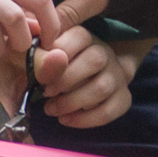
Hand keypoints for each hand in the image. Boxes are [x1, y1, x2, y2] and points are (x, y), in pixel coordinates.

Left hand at [34, 26, 150, 127]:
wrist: (85, 80)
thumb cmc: (58, 65)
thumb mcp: (46, 54)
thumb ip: (41, 54)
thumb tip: (35, 56)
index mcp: (86, 37)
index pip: (79, 37)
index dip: (58, 54)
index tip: (41, 72)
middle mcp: (105, 53)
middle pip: (95, 61)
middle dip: (66, 79)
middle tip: (45, 92)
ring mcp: (117, 76)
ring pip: (102, 88)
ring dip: (72, 102)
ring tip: (51, 109)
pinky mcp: (123, 98)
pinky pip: (109, 111)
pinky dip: (85, 119)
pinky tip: (65, 119)